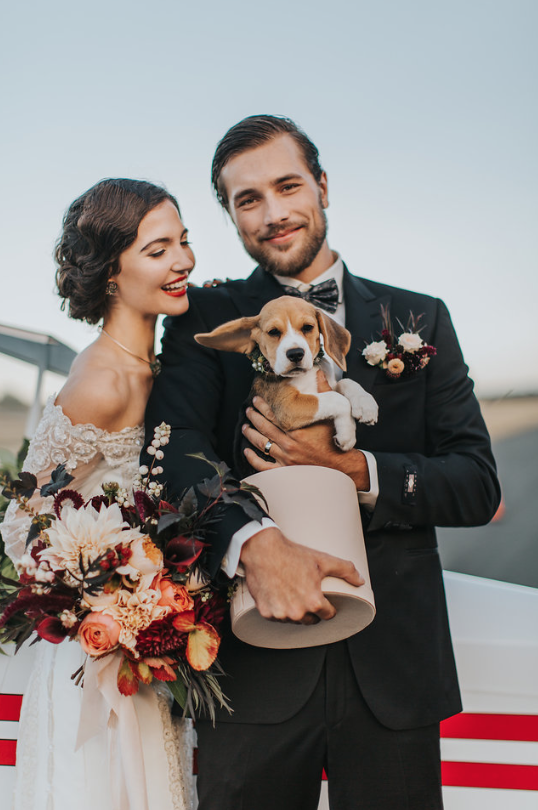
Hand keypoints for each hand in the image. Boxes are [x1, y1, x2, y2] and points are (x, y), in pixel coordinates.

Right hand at [240, 527, 363, 622]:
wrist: (262, 550)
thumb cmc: (291, 554)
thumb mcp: (322, 560)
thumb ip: (345, 570)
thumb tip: (360, 580)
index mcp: (314, 602)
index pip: (328, 615)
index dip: (328, 607)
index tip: (324, 600)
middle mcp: (297, 612)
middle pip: (311, 620)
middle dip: (311, 610)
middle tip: (306, 593)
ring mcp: (280, 614)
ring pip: (294, 620)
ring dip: (295, 611)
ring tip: (292, 592)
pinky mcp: (266, 612)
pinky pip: (277, 617)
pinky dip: (279, 609)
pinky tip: (279, 595)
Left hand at [242, 395, 370, 490]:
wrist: (340, 466)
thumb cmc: (335, 440)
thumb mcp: (331, 415)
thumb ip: (324, 392)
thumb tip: (318, 373)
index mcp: (297, 429)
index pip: (273, 415)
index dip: (262, 406)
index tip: (256, 400)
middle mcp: (288, 444)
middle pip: (264, 427)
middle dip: (254, 417)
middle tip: (248, 410)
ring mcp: (285, 458)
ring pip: (261, 444)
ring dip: (250, 434)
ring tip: (245, 427)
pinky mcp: (285, 471)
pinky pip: (263, 466)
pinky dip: (253, 459)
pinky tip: (247, 451)